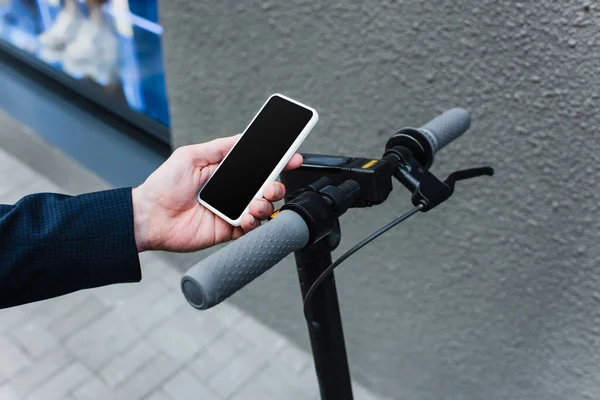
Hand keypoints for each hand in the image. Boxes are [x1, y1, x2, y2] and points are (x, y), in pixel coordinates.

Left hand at [131, 135, 302, 251]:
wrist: (149, 217)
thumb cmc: (164, 185)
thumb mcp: (191, 156)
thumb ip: (220, 148)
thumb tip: (244, 137)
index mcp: (226, 172)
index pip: (258, 165)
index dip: (278, 161)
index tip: (292, 157)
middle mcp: (232, 192)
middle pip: (266, 187)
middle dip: (276, 185)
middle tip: (271, 186)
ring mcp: (232, 211)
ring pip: (263, 208)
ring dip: (266, 204)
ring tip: (257, 203)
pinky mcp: (229, 230)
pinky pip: (251, 228)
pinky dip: (255, 223)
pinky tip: (248, 217)